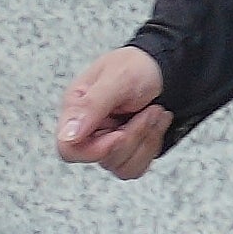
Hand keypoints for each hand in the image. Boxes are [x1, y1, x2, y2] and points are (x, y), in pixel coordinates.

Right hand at [55, 45, 172, 178]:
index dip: (94, 151)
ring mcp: (108, 142)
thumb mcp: (117, 78)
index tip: (119, 134)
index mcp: (77, 110)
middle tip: (148, 110)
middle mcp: (89, 130)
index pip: (69, 149)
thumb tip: (67, 135)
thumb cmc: (137, 66)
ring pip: (122, 166)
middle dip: (133, 136)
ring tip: (155, 112)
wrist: (165, 69)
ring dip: (146, 139)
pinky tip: (157, 122)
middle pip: (103, 159)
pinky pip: (136, 167)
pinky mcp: (127, 151)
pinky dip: (152, 145)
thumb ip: (91, 105)